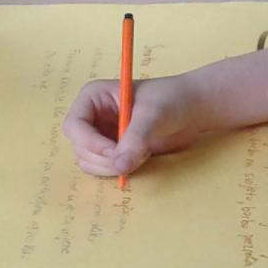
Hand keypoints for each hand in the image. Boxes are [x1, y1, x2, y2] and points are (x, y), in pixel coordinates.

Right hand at [63, 74, 207, 178]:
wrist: (193, 109)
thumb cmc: (172, 100)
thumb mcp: (153, 114)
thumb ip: (136, 139)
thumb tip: (120, 166)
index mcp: (93, 97)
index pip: (74, 125)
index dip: (90, 142)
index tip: (114, 152)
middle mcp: (92, 117)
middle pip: (79, 147)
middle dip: (102, 158)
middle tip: (131, 160)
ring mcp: (101, 136)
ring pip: (89, 162)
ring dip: (111, 166)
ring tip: (141, 154)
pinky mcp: (113, 152)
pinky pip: (104, 168)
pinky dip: (119, 170)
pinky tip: (141, 158)